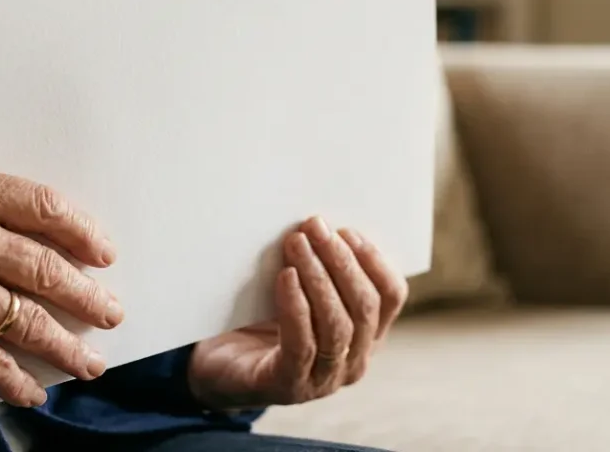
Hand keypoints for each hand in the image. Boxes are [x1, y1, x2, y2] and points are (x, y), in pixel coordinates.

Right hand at [0, 161, 121, 406]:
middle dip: (88, 297)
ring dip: (68, 348)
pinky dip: (20, 384)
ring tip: (89, 361)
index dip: (84, 232)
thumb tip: (34, 237)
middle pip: (48, 268)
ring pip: (32, 321)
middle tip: (110, 311)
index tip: (104, 252)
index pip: (44, 205)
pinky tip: (36, 392)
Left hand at [186, 217, 407, 409]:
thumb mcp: (299, 290)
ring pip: (337, 325)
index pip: (392, 296)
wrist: (218, 369)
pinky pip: (301, 344)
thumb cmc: (262, 322)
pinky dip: (296, 306)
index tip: (346, 230)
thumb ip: (318, 266)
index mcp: (366, 336)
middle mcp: (354, 362)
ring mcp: (324, 380)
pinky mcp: (288, 386)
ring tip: (295, 243)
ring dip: (318, 277)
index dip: (373, 260)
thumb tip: (320, 224)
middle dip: (341, 261)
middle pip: (364, 308)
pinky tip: (286, 277)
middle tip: (315, 228)